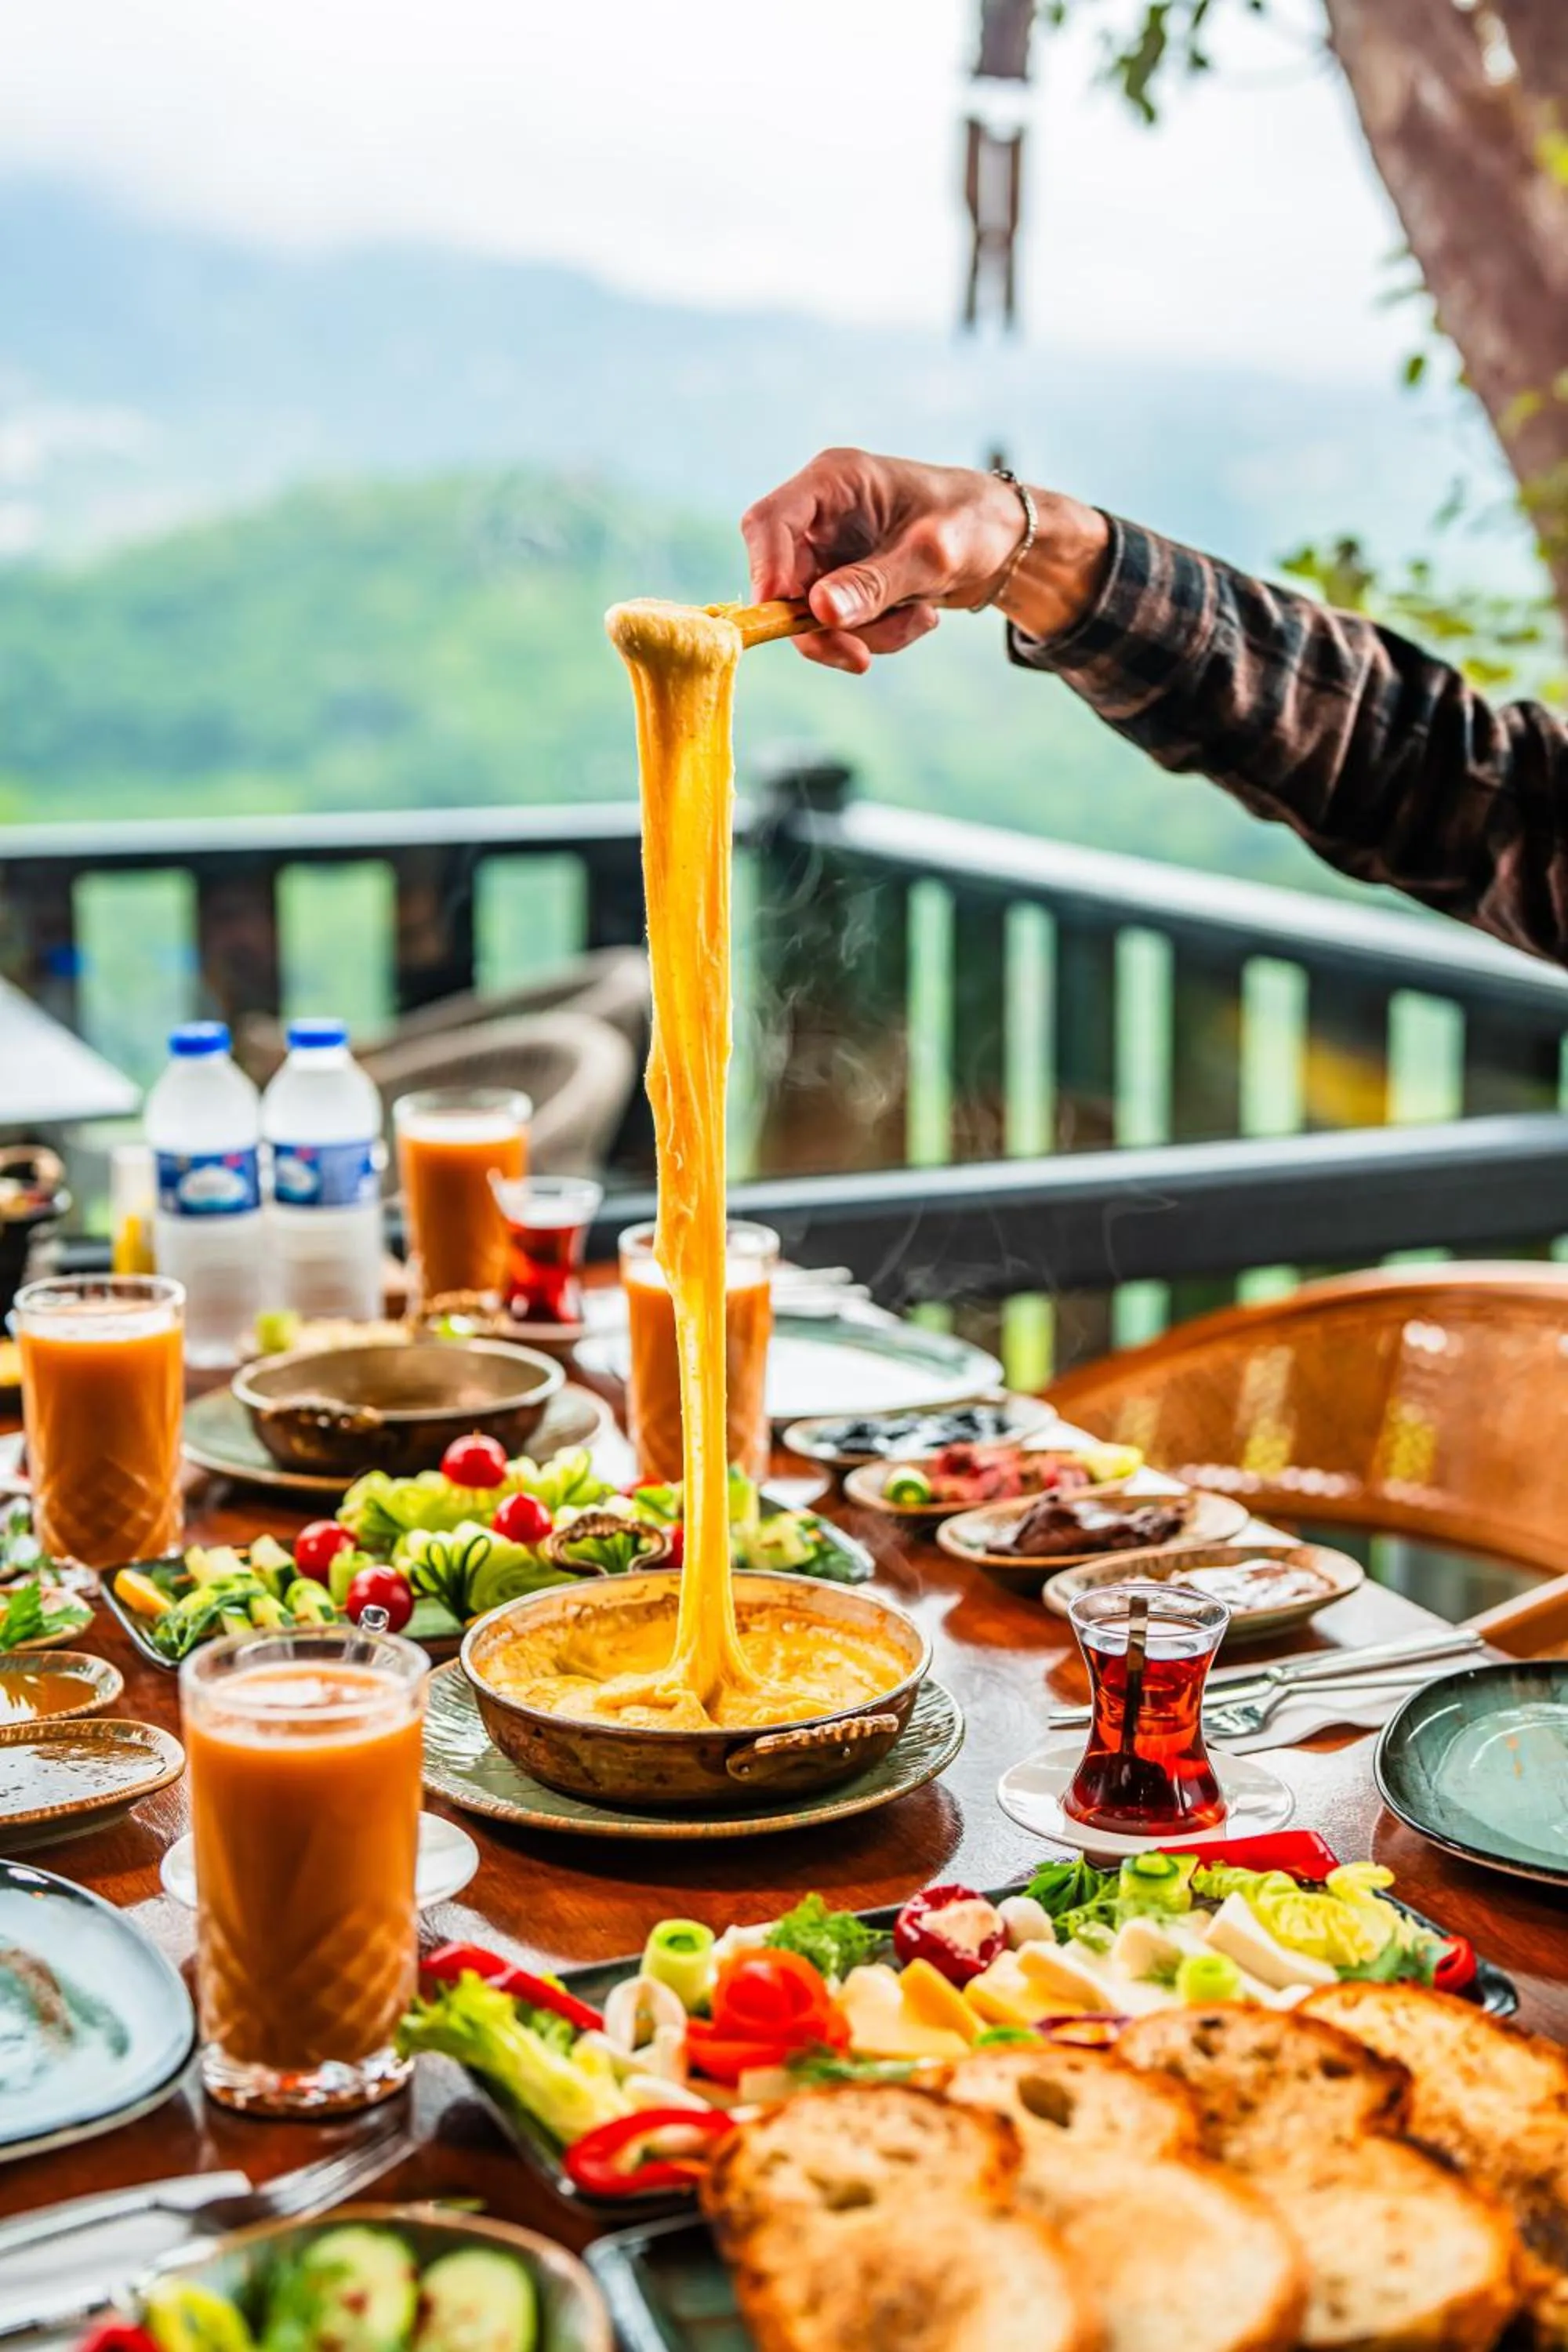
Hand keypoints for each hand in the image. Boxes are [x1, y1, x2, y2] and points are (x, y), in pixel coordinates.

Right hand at [741, 450, 1025, 673]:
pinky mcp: (842, 582)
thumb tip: (819, 612)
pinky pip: (839, 626)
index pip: (769, 521)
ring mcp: (830, 551)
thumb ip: (874, 584)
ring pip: (811, 614)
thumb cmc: (974, 524)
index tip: (785, 616)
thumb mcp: (930, 556)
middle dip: (823, 626)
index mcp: (834, 481)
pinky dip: (877, 635)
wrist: (1007, 541)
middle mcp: (821, 514)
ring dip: (863, 633)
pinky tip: (918, 615)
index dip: (765, 570)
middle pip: (782, 581)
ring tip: (919, 620)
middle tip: (860, 657)